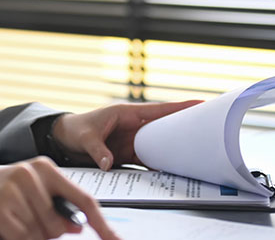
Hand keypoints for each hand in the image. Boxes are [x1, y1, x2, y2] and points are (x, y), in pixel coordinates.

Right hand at [0, 157, 121, 239]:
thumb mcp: (24, 195)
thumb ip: (53, 207)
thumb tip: (78, 227)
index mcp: (44, 167)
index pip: (84, 199)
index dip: (102, 224)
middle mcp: (31, 173)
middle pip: (60, 225)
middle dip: (44, 234)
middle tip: (17, 222)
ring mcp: (15, 189)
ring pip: (41, 235)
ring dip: (25, 236)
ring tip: (5, 222)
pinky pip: (22, 239)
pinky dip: (14, 239)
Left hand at [52, 100, 201, 169]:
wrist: (65, 139)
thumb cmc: (76, 130)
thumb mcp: (85, 139)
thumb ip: (98, 150)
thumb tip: (108, 163)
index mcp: (127, 114)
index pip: (158, 110)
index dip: (179, 107)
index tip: (200, 103)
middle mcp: (134, 126)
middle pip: (165, 126)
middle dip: (184, 126)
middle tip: (208, 128)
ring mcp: (133, 140)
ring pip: (159, 144)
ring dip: (174, 148)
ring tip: (196, 151)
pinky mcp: (128, 154)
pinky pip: (149, 159)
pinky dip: (160, 164)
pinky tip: (173, 170)